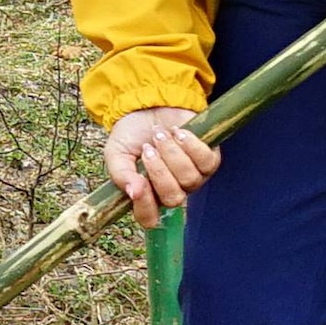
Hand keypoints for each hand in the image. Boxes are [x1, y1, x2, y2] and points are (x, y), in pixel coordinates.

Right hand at [104, 107, 219, 226]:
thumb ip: (121, 174)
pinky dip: (191, 145)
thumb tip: (133, 192)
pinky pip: (207, 162)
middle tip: (147, 148)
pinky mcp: (209, 159)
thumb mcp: (116, 154)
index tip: (137, 184)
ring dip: (172, 153)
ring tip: (159, 134)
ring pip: (190, 179)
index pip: (150, 218)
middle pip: (174, 198)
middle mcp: (173, 190)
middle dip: (159, 171)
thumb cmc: (131, 135)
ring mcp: (193, 177)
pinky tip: (178, 132)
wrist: (148, 106)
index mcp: (147, 194)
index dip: (145, 206)